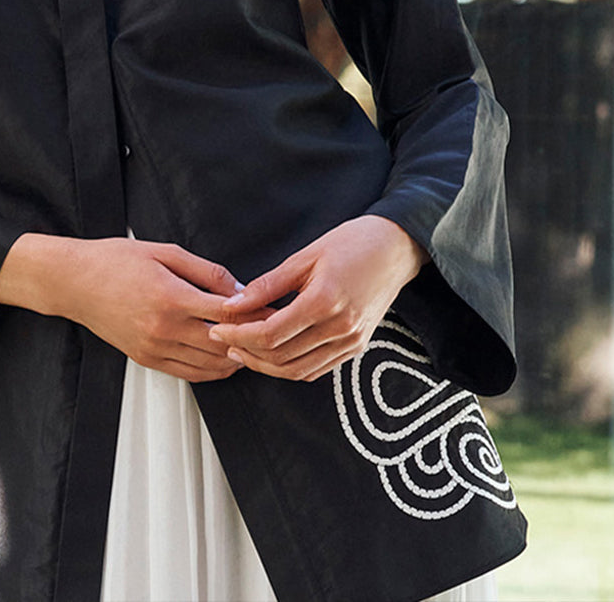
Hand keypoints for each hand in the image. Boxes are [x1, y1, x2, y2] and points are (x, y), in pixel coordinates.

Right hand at [0, 233, 262, 381]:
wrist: (74, 282)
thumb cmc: (115, 260)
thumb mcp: (164, 252)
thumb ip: (205, 271)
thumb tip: (238, 289)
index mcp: (171, 297)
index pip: (226, 312)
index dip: (254, 311)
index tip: (271, 307)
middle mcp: (164, 329)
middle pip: (223, 344)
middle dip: (251, 338)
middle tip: (269, 329)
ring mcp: (154, 348)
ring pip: (209, 366)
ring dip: (234, 359)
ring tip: (251, 345)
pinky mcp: (146, 359)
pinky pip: (188, 374)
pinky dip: (211, 370)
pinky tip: (222, 357)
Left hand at [207, 215, 428, 382]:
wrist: (395, 248)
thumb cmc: (350, 243)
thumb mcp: (305, 256)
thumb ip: (268, 284)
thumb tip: (233, 304)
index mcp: (325, 301)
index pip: (271, 333)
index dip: (239, 334)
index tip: (218, 328)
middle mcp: (340, 328)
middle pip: (282, 357)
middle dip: (247, 352)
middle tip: (223, 340)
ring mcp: (351, 341)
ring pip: (298, 370)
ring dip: (266, 366)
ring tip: (242, 349)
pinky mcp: (357, 346)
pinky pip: (317, 369)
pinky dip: (291, 367)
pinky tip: (272, 354)